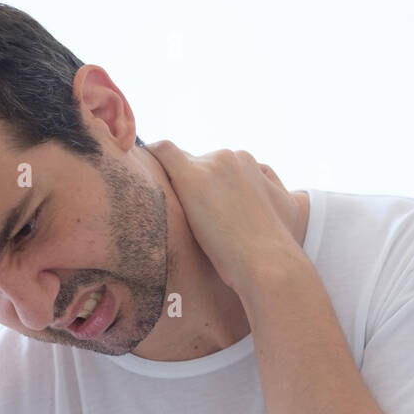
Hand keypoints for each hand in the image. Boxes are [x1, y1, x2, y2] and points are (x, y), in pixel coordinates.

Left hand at [145, 140, 300, 295]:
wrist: (268, 262)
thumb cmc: (269, 253)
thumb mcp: (275, 214)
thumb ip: (257, 200)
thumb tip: (235, 213)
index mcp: (249, 164)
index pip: (216, 165)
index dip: (204, 186)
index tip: (197, 205)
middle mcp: (230, 157)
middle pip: (196, 163)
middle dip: (189, 186)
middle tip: (182, 215)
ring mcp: (209, 164)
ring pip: (179, 164)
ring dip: (172, 184)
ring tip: (164, 207)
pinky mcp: (191, 176)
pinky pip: (162, 152)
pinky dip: (151, 157)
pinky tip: (139, 167)